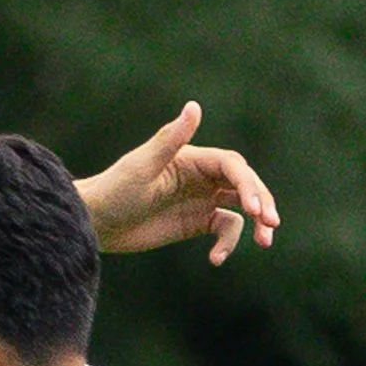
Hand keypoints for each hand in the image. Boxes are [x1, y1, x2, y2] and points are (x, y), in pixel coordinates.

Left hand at [82, 102, 277, 263]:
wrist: (94, 222)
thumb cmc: (114, 190)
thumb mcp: (142, 167)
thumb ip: (170, 139)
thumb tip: (194, 106)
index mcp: (192, 158)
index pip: (232, 166)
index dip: (248, 184)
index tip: (255, 208)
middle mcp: (201, 175)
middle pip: (245, 184)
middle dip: (262, 203)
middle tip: (271, 227)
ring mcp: (201, 198)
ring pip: (242, 206)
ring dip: (256, 223)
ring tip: (264, 242)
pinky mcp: (196, 221)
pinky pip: (224, 229)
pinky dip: (227, 243)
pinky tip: (216, 259)